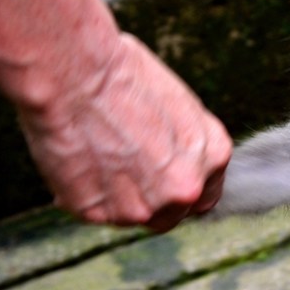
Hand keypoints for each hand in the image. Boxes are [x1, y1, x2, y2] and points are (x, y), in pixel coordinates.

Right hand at [16, 33, 231, 231]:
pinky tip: (76, 161)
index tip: (159, 179)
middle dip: (150, 198)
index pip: (204, 197)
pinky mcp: (99, 212)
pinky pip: (94, 211)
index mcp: (213, 158)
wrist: (75, 73)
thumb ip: (187, 144)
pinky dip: (83, 194)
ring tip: (97, 156)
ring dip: (116, 197)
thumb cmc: (125, 76)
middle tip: (123, 169)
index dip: (179, 188)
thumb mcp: (181, 106)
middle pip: (170, 215)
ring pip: (132, 216)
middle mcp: (184, 190)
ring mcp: (142, 205)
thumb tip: (178, 160)